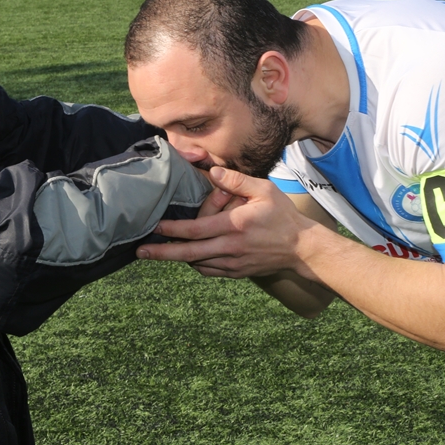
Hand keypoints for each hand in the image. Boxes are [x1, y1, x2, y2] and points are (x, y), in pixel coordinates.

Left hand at [139, 167, 319, 278]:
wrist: (302, 248)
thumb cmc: (283, 216)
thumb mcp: (264, 190)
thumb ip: (236, 181)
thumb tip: (211, 171)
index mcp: (234, 226)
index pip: (196, 231)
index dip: (172, 231)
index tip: (155, 228)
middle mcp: (230, 247)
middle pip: (189, 254)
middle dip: (163, 253)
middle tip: (141, 252)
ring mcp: (233, 263)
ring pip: (198, 264)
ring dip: (178, 259)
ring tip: (161, 253)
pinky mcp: (238, 272)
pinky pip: (210, 272)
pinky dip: (197, 265)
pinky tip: (189, 259)